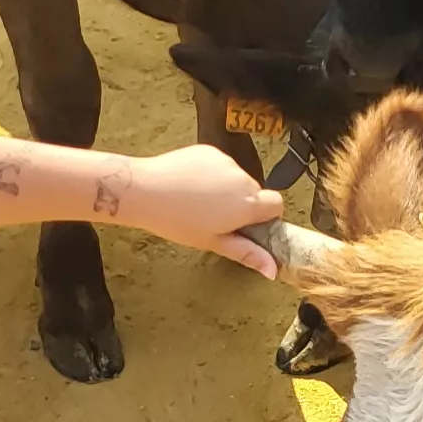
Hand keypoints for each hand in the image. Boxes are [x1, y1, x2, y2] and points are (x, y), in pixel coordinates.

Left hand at [111, 144, 286, 275]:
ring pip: (236, 178)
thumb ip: (247, 253)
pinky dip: (212, 174)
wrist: (145, 190)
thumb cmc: (177, 221)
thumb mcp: (213, 242)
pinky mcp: (210, 151)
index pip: (276, 204)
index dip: (265, 216)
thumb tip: (273, 270)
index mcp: (248, 204)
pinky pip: (221, 165)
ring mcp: (227, 162)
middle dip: (242, 203)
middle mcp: (242, 179)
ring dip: (226, 188)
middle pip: (255, 191)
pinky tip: (191, 185)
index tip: (246, 224)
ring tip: (197, 202)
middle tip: (215, 217)